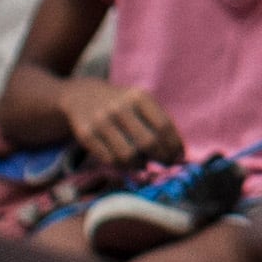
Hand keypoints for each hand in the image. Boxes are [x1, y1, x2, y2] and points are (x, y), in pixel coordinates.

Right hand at [53, 76, 181, 173]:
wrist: (81, 96)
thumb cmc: (120, 103)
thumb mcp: (139, 102)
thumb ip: (157, 123)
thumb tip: (179, 155)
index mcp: (138, 97)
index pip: (163, 126)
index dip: (174, 146)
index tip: (179, 157)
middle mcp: (119, 107)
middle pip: (148, 142)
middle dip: (161, 158)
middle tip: (165, 164)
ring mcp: (101, 121)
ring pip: (128, 155)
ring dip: (140, 165)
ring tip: (144, 163)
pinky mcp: (86, 134)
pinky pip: (110, 159)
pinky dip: (122, 166)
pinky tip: (126, 162)